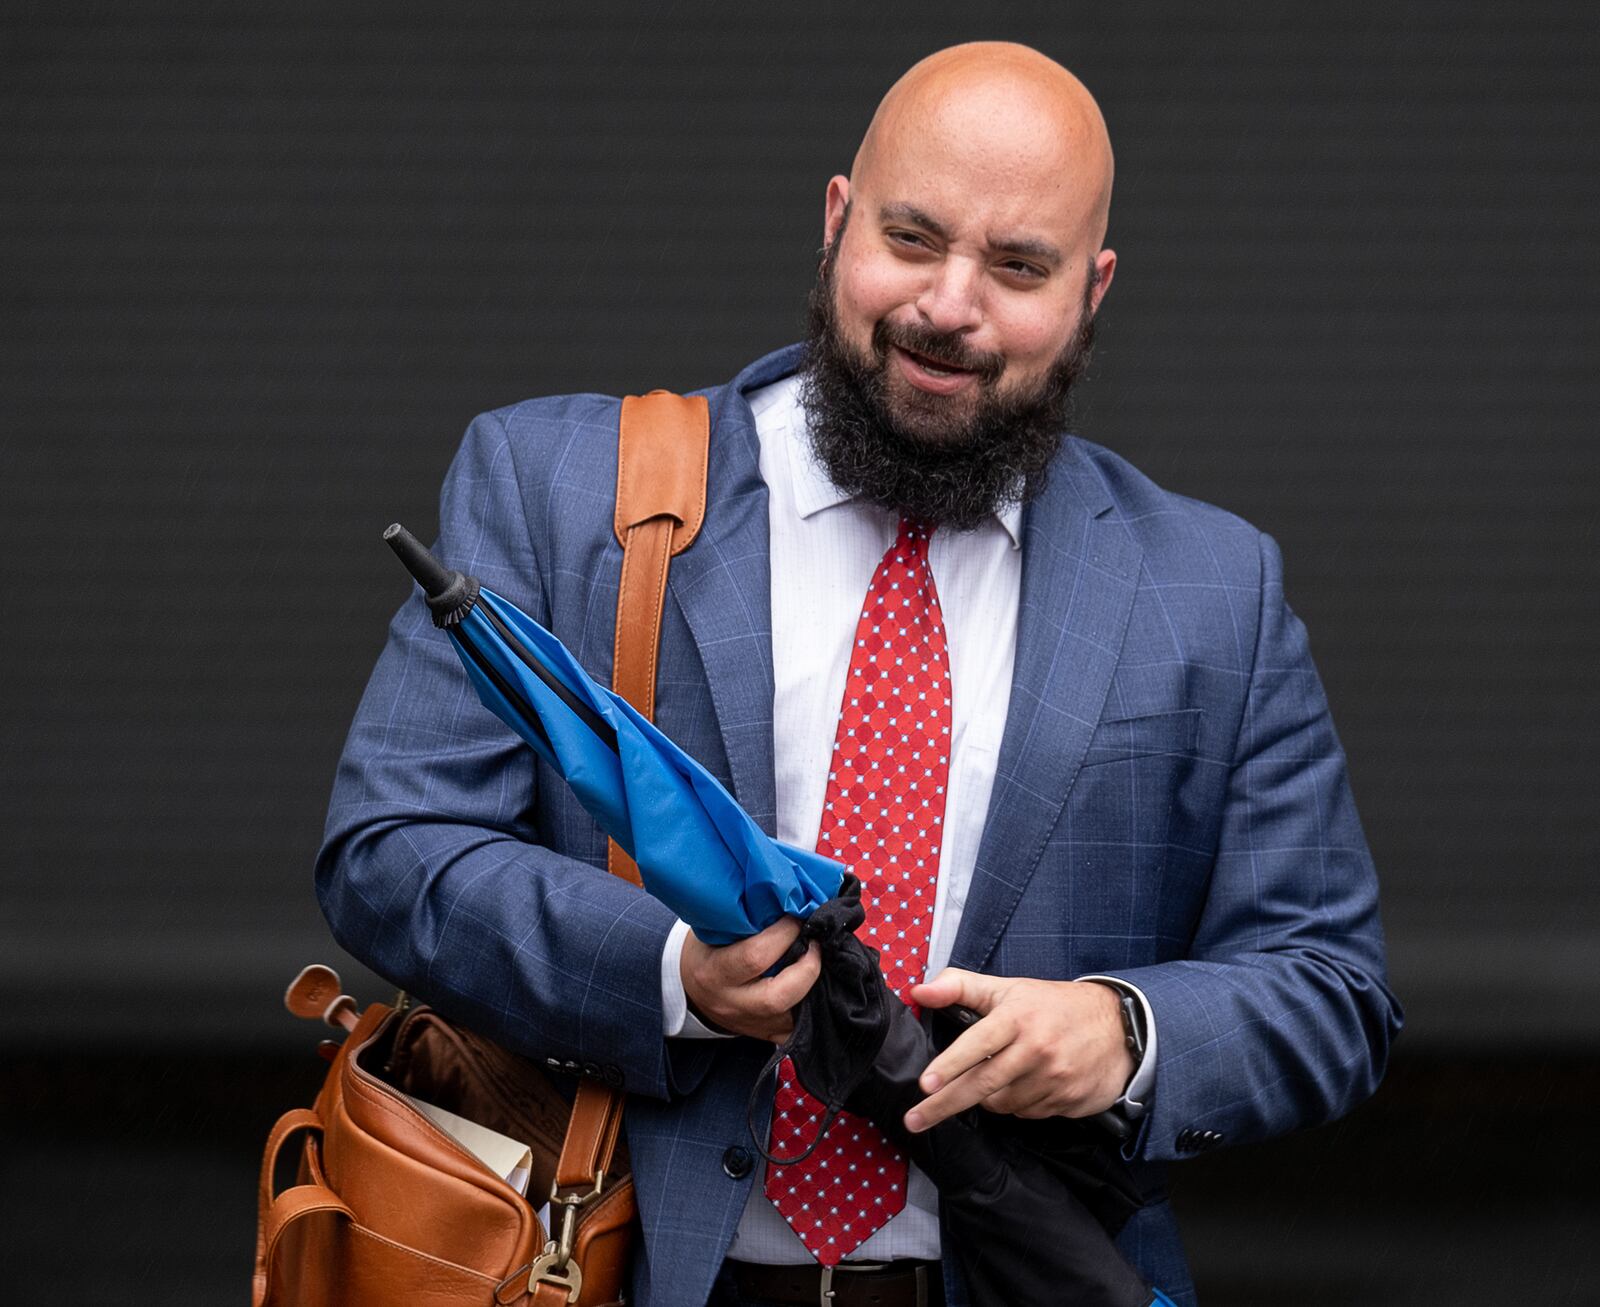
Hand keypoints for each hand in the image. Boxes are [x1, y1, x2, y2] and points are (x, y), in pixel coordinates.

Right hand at [680, 917, 820, 1041]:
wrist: (689, 988)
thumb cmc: (707, 950)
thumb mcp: (714, 930)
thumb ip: (745, 919)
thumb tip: (785, 899)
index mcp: (714, 974)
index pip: (755, 957)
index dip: (784, 934)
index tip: (796, 916)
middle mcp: (731, 1004)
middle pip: (778, 997)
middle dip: (807, 967)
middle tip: (815, 943)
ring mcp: (750, 1024)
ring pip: (793, 1017)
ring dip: (815, 987)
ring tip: (818, 960)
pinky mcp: (765, 1035)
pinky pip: (797, 1030)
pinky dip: (812, 1007)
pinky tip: (817, 986)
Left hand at [903, 970, 1133, 1131]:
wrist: (1118, 1027)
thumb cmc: (1051, 1006)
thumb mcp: (1008, 988)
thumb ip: (959, 986)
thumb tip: (918, 991)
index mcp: (1017, 1016)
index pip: (977, 1043)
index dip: (950, 1065)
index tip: (926, 1084)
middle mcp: (1036, 1048)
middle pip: (982, 1084)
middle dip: (944, 1105)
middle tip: (915, 1119)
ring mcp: (1054, 1077)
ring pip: (1001, 1104)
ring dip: (990, 1098)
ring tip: (1001, 1075)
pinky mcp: (1068, 1100)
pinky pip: (1026, 1113)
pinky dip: (1018, 1105)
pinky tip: (1027, 1085)